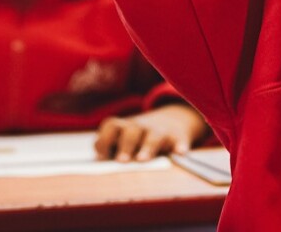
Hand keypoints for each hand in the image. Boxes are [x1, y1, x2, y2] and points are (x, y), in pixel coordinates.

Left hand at [94, 103, 208, 161]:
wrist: (174, 120)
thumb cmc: (141, 137)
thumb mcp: (126, 137)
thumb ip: (113, 148)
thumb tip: (100, 162)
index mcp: (126, 127)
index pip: (111, 126)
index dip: (104, 139)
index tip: (102, 156)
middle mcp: (142, 126)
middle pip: (131, 130)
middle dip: (125, 145)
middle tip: (121, 161)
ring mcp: (161, 130)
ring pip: (154, 135)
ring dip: (148, 147)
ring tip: (143, 160)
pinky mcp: (178, 137)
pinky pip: (179, 140)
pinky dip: (180, 146)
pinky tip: (180, 153)